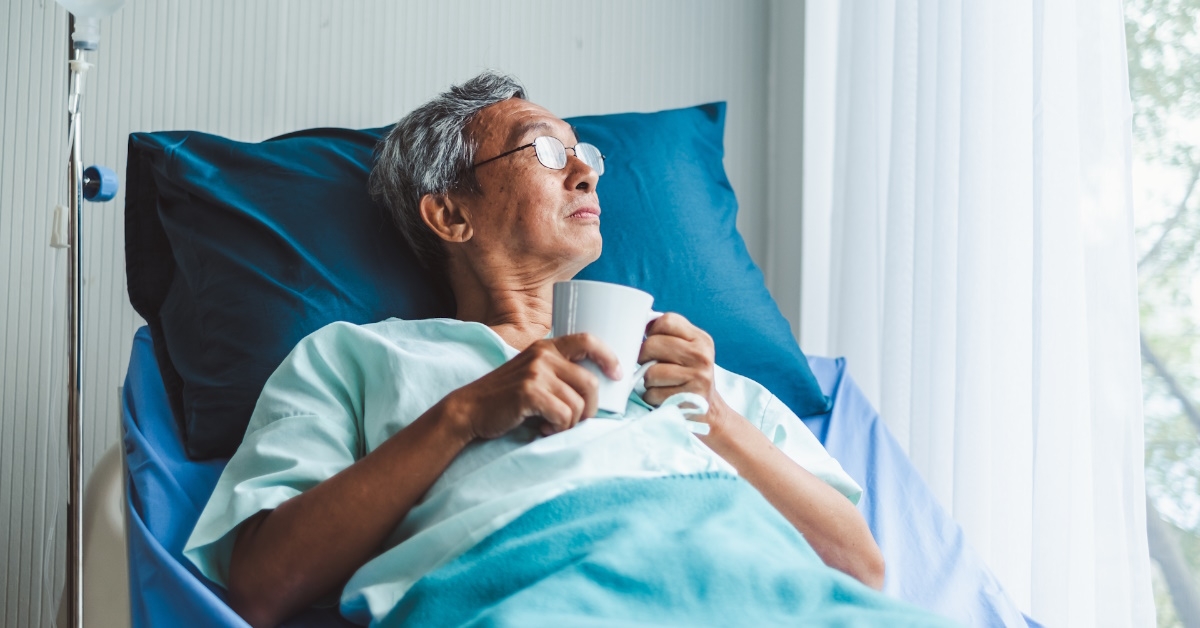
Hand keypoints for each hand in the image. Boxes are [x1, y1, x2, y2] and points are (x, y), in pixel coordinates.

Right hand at [447, 333, 621, 440]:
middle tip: (574, 422)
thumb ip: (557, 372)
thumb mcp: (531, 373)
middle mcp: (543, 355)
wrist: (469, 409)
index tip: (617, 374)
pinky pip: (563, 415)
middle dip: (588, 409)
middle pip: (590, 383)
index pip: (587, 340)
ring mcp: (536, 373)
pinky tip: (543, 429)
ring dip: (569, 423)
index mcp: (546, 347)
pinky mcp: (529, 392)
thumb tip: (595, 388)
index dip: (609, 356)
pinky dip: (557, 429)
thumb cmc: (505, 397)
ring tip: (552, 426)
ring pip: (578, 404)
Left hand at [638, 313, 731, 429]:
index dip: (651, 332)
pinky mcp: (689, 398)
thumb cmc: (688, 376)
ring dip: (648, 380)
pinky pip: (652, 393)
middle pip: (652, 345)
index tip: (653, 344)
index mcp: (701, 339)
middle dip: (644, 357)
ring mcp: (698, 377)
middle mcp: (702, 355)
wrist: (708, 410)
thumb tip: (639, 324)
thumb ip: (668, 335)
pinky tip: (663, 396)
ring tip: (660, 383)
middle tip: (650, 365)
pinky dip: (651, 397)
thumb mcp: (687, 351)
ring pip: (650, 372)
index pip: (666, 321)